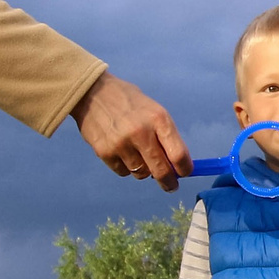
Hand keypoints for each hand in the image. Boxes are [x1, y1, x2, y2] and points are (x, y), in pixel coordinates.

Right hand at [74, 73, 190, 188]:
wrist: (92, 92)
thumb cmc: (129, 102)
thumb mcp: (153, 110)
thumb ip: (165, 136)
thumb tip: (177, 165)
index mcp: (158, 119)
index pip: (178, 154)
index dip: (185, 169)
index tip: (184, 173)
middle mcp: (141, 133)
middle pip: (162, 171)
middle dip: (169, 182)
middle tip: (170, 185)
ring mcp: (121, 144)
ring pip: (142, 174)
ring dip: (144, 171)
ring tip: (138, 154)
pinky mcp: (105, 152)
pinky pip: (123, 172)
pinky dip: (126, 167)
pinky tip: (122, 151)